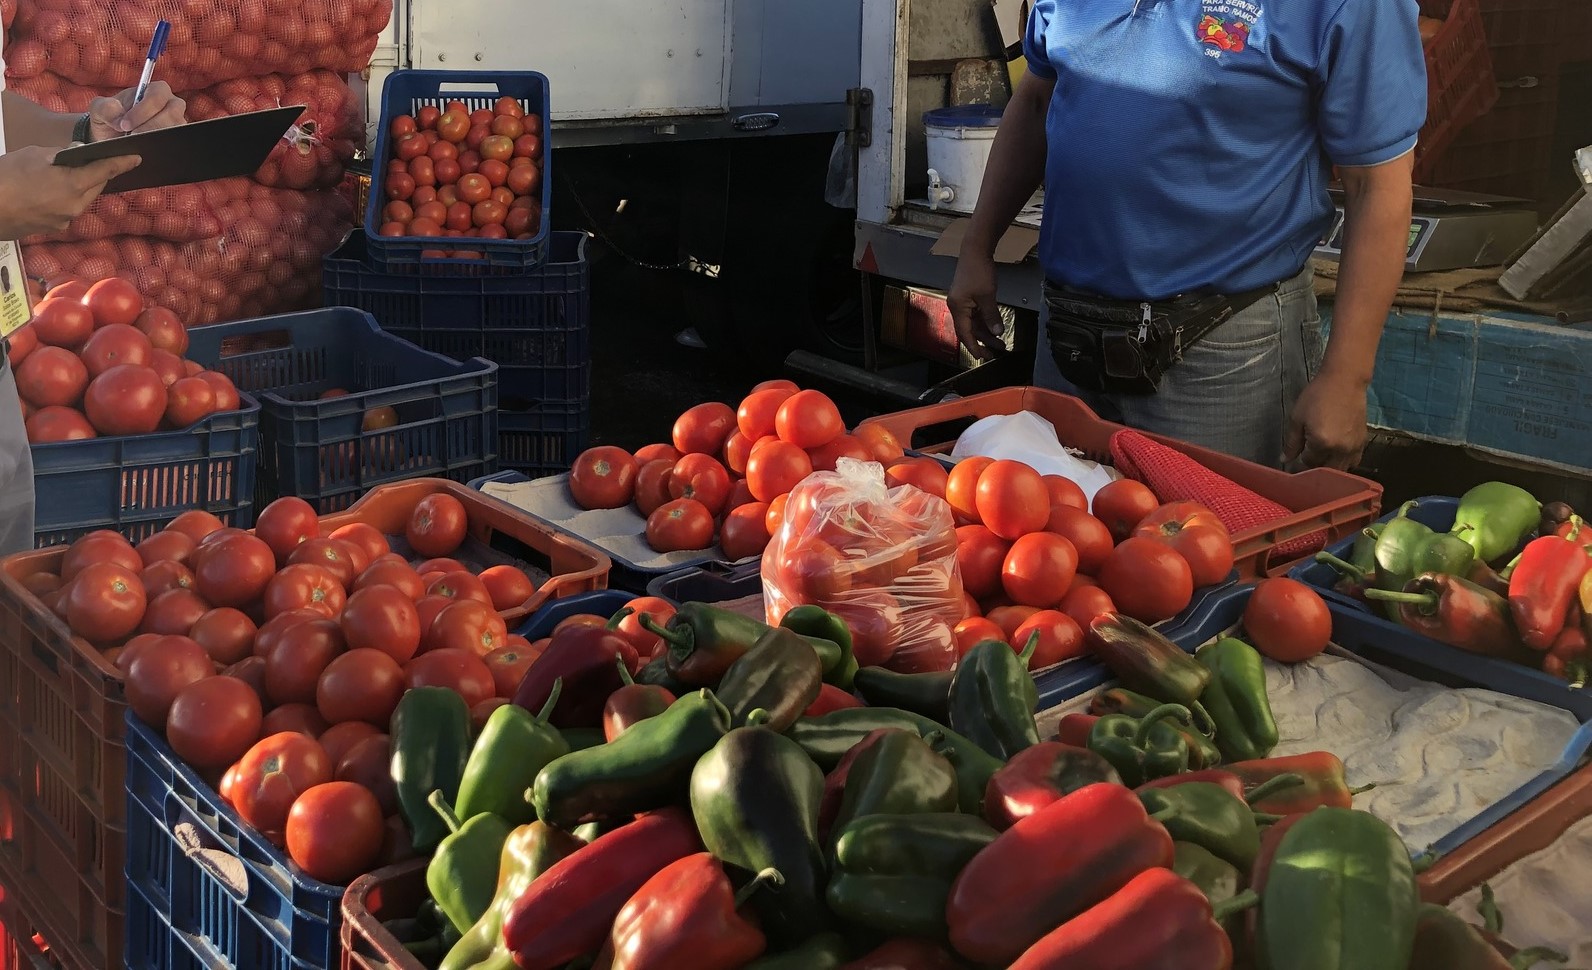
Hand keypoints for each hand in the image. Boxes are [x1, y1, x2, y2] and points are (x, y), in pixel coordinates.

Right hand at [0, 148, 141, 236]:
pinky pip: (68, 208)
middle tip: (96, 161)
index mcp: (73, 184)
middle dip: (98, 173)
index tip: (136, 158)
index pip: (106, 171)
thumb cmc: (5, 177)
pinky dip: (66, 197)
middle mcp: (75, 205)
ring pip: (84, 198)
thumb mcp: (33, 155)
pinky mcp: (55, 227)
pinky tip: (51, 190)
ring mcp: (65, 219)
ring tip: (66, 174)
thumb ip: (60, 155)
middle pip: (97, 185)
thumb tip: (76, 154)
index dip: (122, 162)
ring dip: (82, 186)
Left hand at [88, 81, 186, 140]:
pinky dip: (163, 148)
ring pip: (177, 130)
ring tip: (138, 144)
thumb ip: (105, 108)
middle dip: (151, 127)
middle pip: (172, 114)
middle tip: (132, 137)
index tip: (125, 125)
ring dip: (157, 138)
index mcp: (155, 91)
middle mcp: (172, 105)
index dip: (143, 110)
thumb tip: (119, 119)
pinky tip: (147, 151)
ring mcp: (177, 124)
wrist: (112, 138)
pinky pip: (176, 144)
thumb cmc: (109, 119)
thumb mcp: (99, 109)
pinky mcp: (178, 140)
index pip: (157, 96)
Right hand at [948, 252, 1005, 361]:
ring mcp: (962, 302)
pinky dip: (985, 322)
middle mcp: (957, 307)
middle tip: (995, 352)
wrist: (975, 250)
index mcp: (958, 308)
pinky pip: (975, 315)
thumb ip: (992, 316)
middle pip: (969, 330)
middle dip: (982, 342)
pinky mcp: (968, 297)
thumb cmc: (979, 271)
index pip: (964, 334)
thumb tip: (997, 333)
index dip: (973, 346)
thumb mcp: (987, 295)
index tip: (983, 357)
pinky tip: (995, 327)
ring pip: (973, 323)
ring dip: (986, 332)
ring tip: (1000, 342)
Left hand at [1283, 371, 1369, 469]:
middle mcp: (1340, 449)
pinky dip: (1344, 461)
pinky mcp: (1363, 441)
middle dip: (1315, 467)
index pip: (1308, 463)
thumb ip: (1291, 442)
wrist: (1345, 380)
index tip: (1297, 454)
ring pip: (1342, 469)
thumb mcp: (1297, 418)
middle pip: (1326, 471)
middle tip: (1308, 456)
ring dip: (1330, 467)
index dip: (1300, 460)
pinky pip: (1354, 461)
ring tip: (1322, 456)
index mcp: (1321, 443)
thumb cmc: (1317, 395)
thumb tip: (1285, 460)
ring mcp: (1354, 447)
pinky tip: (1336, 452)